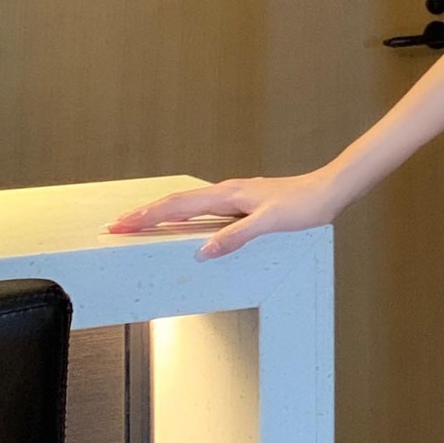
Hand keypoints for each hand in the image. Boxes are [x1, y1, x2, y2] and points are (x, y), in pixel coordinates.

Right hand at [107, 170, 342, 260]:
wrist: (326, 191)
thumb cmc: (303, 206)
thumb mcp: (270, 224)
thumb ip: (237, 236)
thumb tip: (204, 251)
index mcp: (226, 196)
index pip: (176, 208)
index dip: (147, 217)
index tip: (122, 225)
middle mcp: (225, 193)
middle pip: (174, 203)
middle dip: (143, 215)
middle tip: (116, 226)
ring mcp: (232, 197)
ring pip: (187, 204)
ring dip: (160, 213)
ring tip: (138, 224)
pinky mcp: (242, 203)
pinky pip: (203, 209)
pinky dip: (183, 215)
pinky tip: (182, 223)